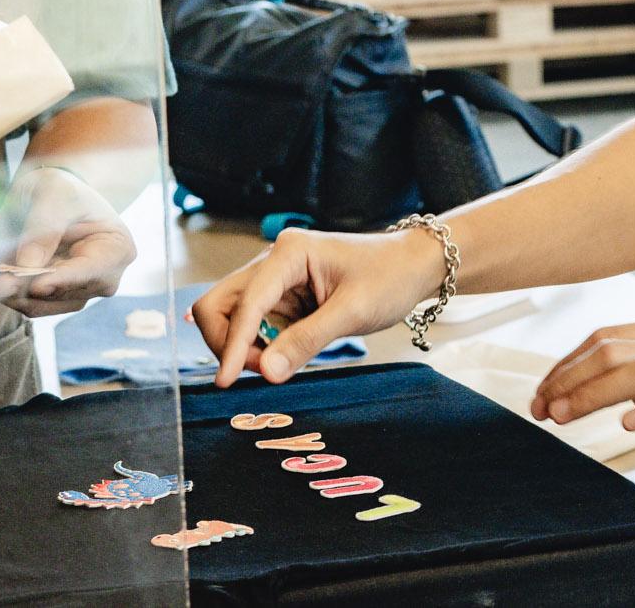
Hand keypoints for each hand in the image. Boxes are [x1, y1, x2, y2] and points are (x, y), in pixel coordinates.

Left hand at [0, 166, 135, 316]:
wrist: (51, 195)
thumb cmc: (60, 188)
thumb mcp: (54, 196)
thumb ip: (43, 229)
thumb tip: (27, 267)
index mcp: (117, 249)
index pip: (91, 271)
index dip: (64, 280)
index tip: (36, 286)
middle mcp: (103, 279)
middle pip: (63, 294)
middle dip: (26, 288)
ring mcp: (78, 292)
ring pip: (41, 305)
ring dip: (11, 293)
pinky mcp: (52, 299)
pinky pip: (27, 304)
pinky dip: (6, 293)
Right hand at [192, 226, 443, 385]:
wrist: (414, 265)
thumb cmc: (389, 277)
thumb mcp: (352, 312)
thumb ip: (307, 341)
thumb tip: (268, 372)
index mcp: (289, 253)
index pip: (246, 303)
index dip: (232, 344)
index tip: (226, 381)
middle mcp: (274, 260)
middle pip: (221, 303)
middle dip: (228, 341)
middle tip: (260, 370)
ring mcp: (276, 279)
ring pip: (233, 315)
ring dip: (241, 346)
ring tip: (276, 365)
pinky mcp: (284, 297)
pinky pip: (253, 324)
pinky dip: (256, 345)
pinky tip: (280, 356)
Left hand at [530, 314, 634, 483]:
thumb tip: (616, 389)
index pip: (608, 337)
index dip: (567, 363)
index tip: (544, 390)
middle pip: (610, 349)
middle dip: (564, 379)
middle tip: (540, 408)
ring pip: (633, 370)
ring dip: (587, 394)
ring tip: (561, 417)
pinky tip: (625, 425)